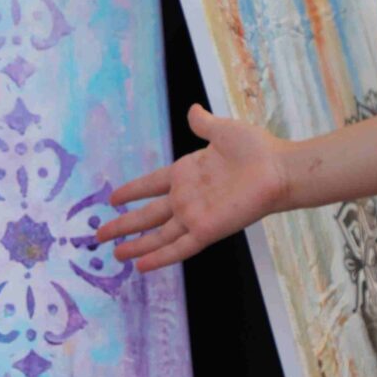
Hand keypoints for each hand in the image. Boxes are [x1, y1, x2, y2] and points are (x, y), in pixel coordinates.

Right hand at [95, 104, 289, 272]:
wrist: (278, 169)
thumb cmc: (255, 149)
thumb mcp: (222, 131)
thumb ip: (203, 124)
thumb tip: (192, 110)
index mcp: (186, 173)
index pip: (150, 185)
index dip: (131, 191)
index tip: (112, 198)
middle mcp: (186, 198)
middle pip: (146, 215)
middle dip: (122, 224)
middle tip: (98, 234)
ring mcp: (194, 216)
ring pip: (157, 235)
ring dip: (135, 245)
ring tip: (114, 254)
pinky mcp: (205, 230)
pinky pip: (177, 247)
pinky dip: (159, 258)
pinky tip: (140, 265)